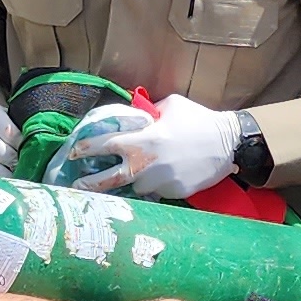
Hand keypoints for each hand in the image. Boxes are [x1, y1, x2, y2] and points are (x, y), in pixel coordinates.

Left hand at [62, 97, 244, 198]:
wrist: (228, 144)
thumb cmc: (198, 120)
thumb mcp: (170, 106)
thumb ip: (147, 114)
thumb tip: (133, 116)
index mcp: (142, 139)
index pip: (104, 144)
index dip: (84, 148)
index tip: (72, 152)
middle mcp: (145, 164)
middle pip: (107, 179)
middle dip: (88, 184)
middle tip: (76, 186)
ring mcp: (158, 182)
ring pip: (134, 187)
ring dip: (129, 184)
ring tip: (129, 180)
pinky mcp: (172, 194)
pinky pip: (155, 192)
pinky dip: (152, 187)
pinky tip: (158, 180)